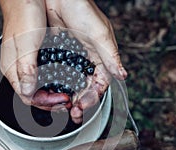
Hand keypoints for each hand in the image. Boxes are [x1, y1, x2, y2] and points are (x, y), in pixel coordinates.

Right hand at [0, 0, 70, 110]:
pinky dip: (55, 81)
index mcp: (12, 68)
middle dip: (51, 101)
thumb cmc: (22, 14)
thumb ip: (26, 69)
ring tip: (69, 95)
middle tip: (68, 101)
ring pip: (40, 86)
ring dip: (54, 93)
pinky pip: (45, 75)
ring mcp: (27, 63)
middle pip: (34, 94)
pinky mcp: (35, 56)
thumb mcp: (25, 43)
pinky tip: (65, 81)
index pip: (27, 96)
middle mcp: (19, 68)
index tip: (62, 101)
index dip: (45, 103)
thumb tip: (28, 92)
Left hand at [46, 0, 126, 122]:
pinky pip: (59, 74)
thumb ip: (110, 56)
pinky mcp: (59, 54)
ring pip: (73, 83)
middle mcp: (87, 59)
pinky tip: (53, 92)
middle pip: (86, 86)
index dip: (93, 96)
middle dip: (81, 101)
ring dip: (69, 96)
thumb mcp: (99, 33)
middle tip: (73, 112)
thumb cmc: (81, 8)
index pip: (100, 83)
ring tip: (64, 107)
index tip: (83, 106)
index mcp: (101, 56)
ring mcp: (72, 58)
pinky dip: (58, 85)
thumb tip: (122, 75)